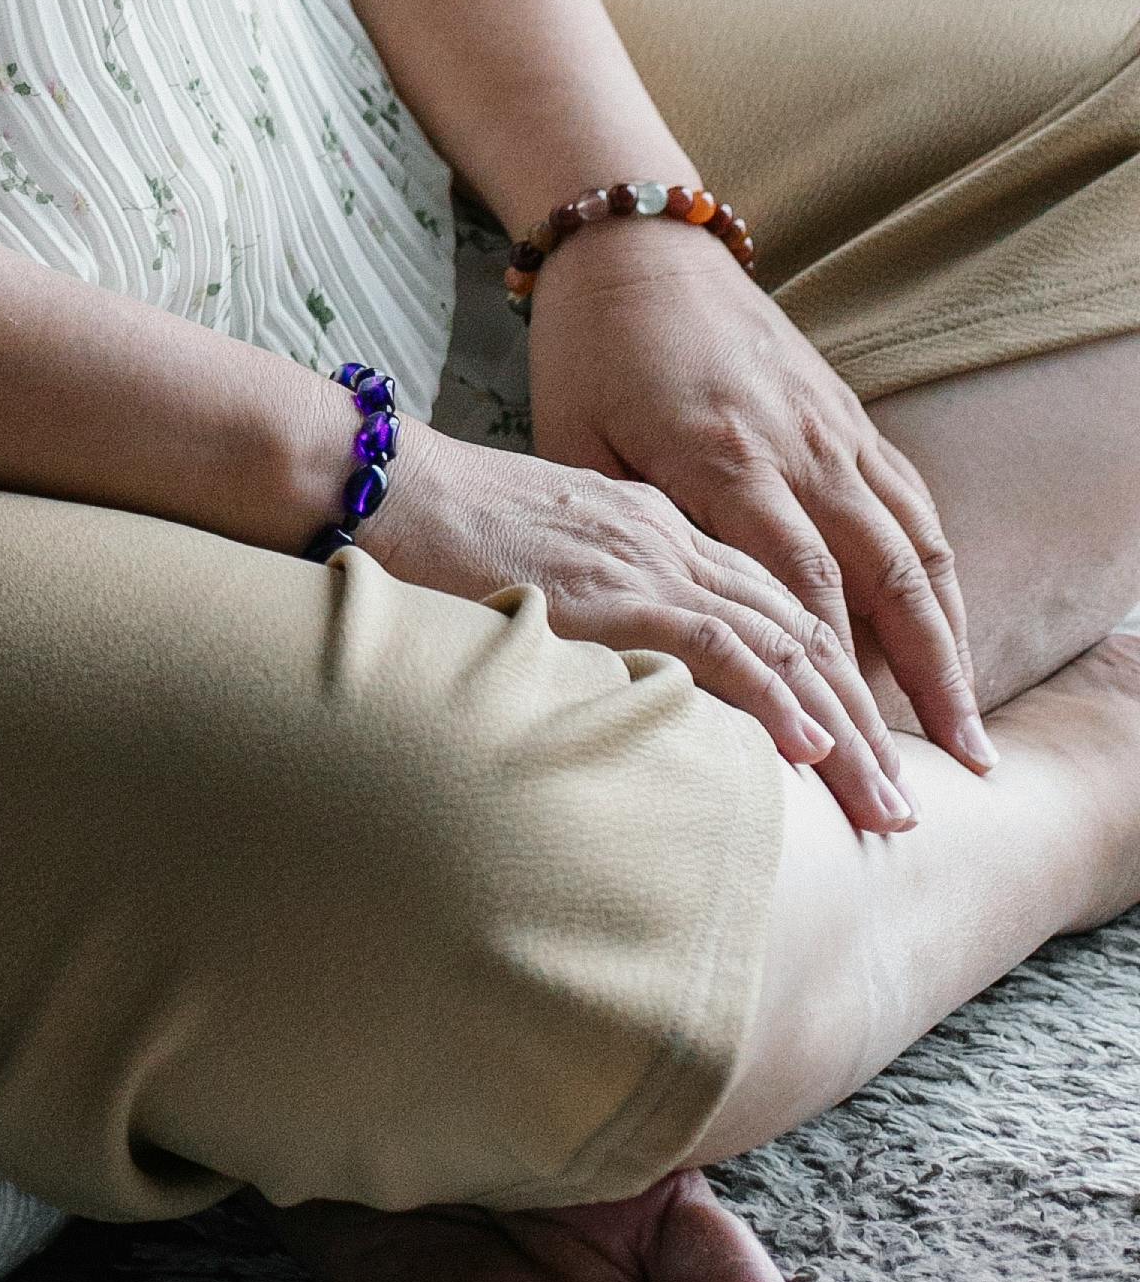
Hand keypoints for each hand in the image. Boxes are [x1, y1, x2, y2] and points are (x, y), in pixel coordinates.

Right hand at [359, 413, 921, 832]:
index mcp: (653, 526)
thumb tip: (613, 691)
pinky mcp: (613, 583)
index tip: (867, 751)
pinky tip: (811, 749)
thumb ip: (587, 614)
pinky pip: (719, 644)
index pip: (772, 606)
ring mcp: (645, 555)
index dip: (831, 680)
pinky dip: (775, 697)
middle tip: (906, 799)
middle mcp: (667, 535)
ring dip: (846, 729)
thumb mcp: (535, 572)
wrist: (375, 480)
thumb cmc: (431, 534)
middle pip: (801, 629)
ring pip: (783, 643)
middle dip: (866, 720)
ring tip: (887, 801)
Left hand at [524, 218, 987, 770]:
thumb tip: (655, 631)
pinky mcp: (848, 414)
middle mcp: (797, 448)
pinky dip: (937, 574)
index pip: (802, 591)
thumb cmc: (588, 352)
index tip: (852, 755)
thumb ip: (626, 531)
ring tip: (967, 727)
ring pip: (915, 547)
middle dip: (924, 683)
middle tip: (948, 773)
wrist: (636, 246)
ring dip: (950, 639)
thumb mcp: (577, 441)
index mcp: (724, 460)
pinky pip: (912, 502)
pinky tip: (947, 632)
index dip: (833, 678)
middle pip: (883, 582)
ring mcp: (833, 429)